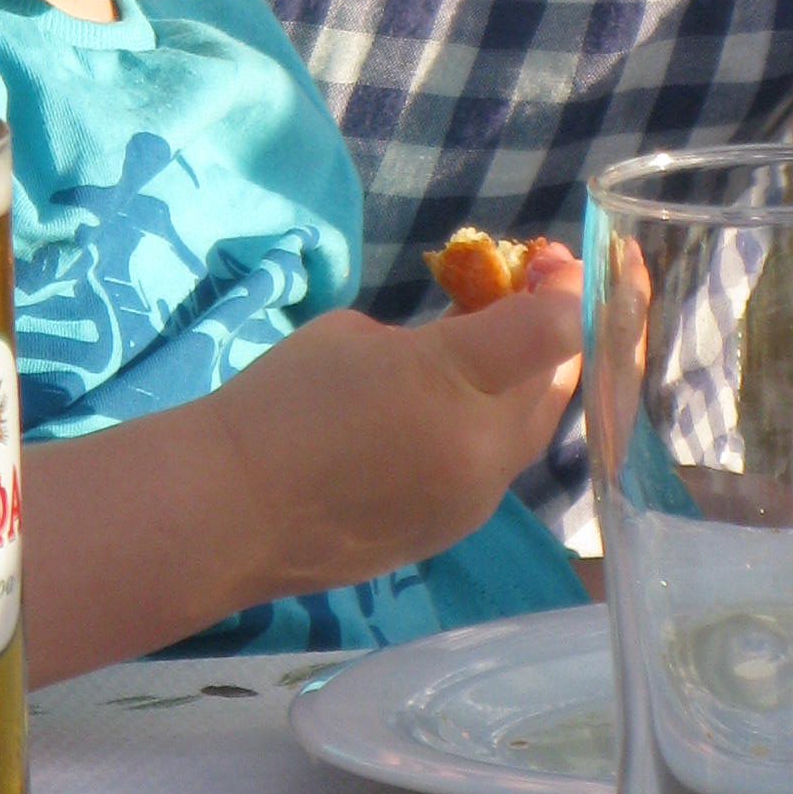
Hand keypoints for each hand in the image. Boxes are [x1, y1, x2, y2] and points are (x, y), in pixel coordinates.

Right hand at [209, 266, 583, 601]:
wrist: (226, 511)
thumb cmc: (280, 405)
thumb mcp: (358, 335)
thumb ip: (437, 335)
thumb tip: (468, 341)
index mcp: (458, 390)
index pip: (553, 330)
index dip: (567, 286)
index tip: (548, 260)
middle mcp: (485, 457)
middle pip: (558, 383)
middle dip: (556, 332)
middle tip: (533, 288)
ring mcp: (472, 504)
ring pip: (530, 429)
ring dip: (528, 380)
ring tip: (496, 339)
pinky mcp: (449, 533)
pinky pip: (493, 466)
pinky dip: (492, 423)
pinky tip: (457, 400)